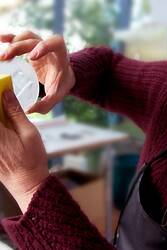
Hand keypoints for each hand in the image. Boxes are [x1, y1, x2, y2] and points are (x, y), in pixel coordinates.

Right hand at [0, 31, 75, 113]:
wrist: (64, 77)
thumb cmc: (60, 85)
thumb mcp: (57, 96)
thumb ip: (46, 104)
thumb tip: (29, 109)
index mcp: (61, 57)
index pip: (56, 44)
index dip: (44, 46)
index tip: (31, 57)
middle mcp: (51, 48)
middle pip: (34, 40)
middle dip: (19, 47)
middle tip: (5, 58)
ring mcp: (40, 45)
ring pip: (27, 36)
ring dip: (13, 42)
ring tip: (3, 56)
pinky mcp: (32, 47)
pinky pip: (21, 38)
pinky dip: (10, 37)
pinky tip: (1, 40)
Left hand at [0, 90, 48, 212]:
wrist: (27, 183)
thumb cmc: (32, 159)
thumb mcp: (29, 133)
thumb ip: (16, 113)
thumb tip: (6, 94)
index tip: (0, 88)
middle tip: (5, 99)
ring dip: (0, 116)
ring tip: (7, 114)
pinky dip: (0, 124)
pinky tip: (5, 124)